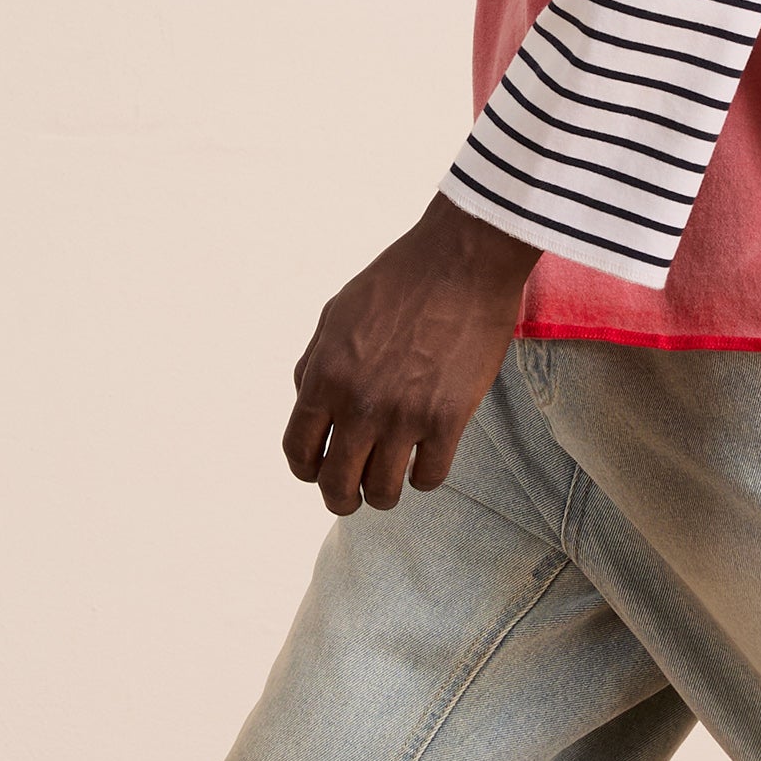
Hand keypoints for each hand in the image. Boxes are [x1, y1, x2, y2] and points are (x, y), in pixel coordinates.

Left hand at [285, 195, 537, 514]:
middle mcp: (358, 404)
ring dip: (383, 495)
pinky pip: (430, 476)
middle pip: (337, 483)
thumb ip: (314, 362)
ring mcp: (404, 415)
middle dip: (341, 498)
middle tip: (352, 497)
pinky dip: (424, 478)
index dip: (305, 470)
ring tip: (390, 486)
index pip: (298, 449)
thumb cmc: (399, 280)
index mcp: (325, 377)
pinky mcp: (448, 419)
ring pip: (383, 491)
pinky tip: (427, 461)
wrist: (461, 262)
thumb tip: (306, 400)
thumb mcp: (336, 314)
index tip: (317, 472)